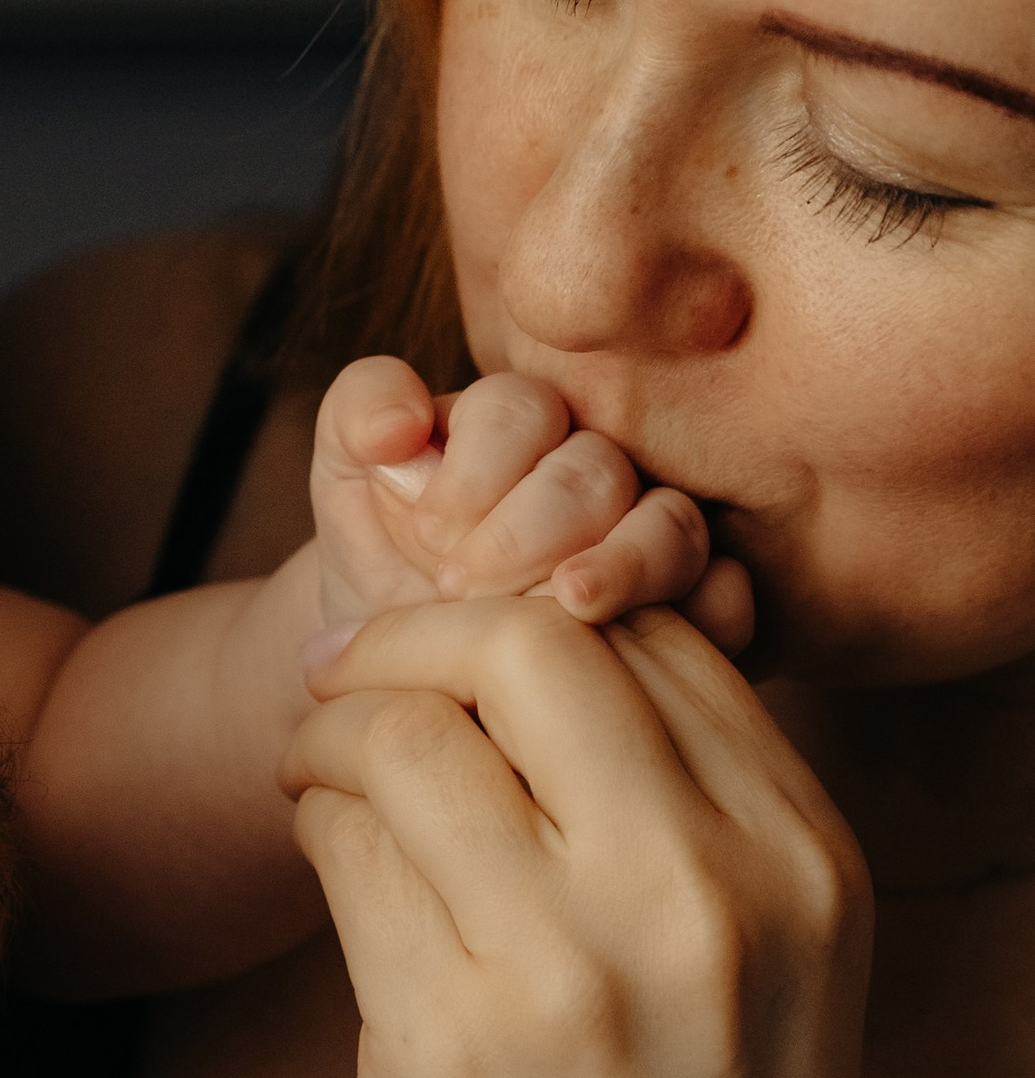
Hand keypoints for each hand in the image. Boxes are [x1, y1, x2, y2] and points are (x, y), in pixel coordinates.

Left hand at [283, 598, 880, 1077]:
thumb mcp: (771, 959)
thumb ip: (685, 805)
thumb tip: (514, 643)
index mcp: (799, 857)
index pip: (650, 634)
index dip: (527, 610)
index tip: (455, 643)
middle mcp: (701, 897)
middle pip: (524, 643)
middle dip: (409, 632)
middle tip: (348, 671)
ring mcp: (571, 971)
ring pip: (405, 736)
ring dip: (333, 728)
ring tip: (320, 767)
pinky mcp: (448, 1046)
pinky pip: (346, 853)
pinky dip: (316, 826)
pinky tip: (327, 849)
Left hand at [309, 361, 751, 649]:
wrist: (406, 668)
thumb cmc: (380, 558)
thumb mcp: (347, 480)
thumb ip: (360, 415)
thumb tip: (404, 420)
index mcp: (520, 423)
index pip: (523, 409)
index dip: (479, 466)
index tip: (428, 529)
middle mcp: (600, 470)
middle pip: (598, 472)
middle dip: (531, 527)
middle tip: (461, 588)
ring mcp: (655, 538)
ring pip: (674, 529)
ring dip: (622, 565)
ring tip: (566, 604)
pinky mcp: (695, 611)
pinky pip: (731, 598)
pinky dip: (708, 614)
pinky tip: (656, 643)